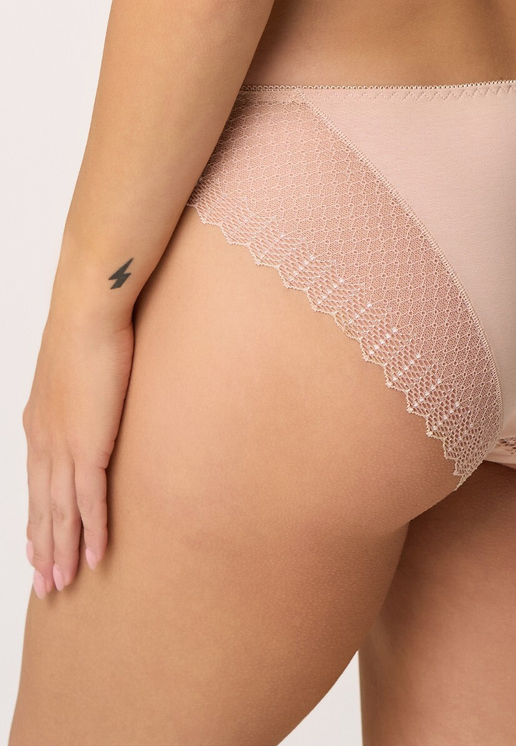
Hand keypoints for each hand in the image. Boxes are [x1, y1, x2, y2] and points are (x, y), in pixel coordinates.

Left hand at [22, 309, 134, 596]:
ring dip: (62, 550)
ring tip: (64, 583)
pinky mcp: (87, 446)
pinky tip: (96, 555)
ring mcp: (63, 447)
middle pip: (41, 507)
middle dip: (43, 548)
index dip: (37, 519)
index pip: (36, 483)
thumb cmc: (85, 331)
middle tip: (47, 584)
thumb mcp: (75, 368)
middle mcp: (43, 443)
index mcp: (39, 424)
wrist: (86, 315)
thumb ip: (78, 394)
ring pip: (60, 512)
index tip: (36, 546)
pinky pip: (90, 500)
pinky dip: (92, 531)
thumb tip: (91, 396)